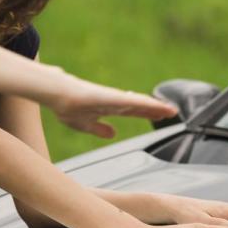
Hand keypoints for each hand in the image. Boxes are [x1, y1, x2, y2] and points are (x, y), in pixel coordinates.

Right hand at [51, 75, 176, 137]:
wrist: (53, 93)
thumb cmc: (66, 106)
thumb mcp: (84, 123)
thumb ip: (98, 128)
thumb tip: (113, 134)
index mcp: (109, 107)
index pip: (134, 110)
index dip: (149, 113)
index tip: (164, 115)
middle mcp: (113, 100)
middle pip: (139, 105)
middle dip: (156, 109)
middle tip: (173, 111)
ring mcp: (109, 97)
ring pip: (135, 102)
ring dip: (152, 105)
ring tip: (168, 109)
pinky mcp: (104, 95)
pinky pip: (125, 101)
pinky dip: (138, 103)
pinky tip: (149, 104)